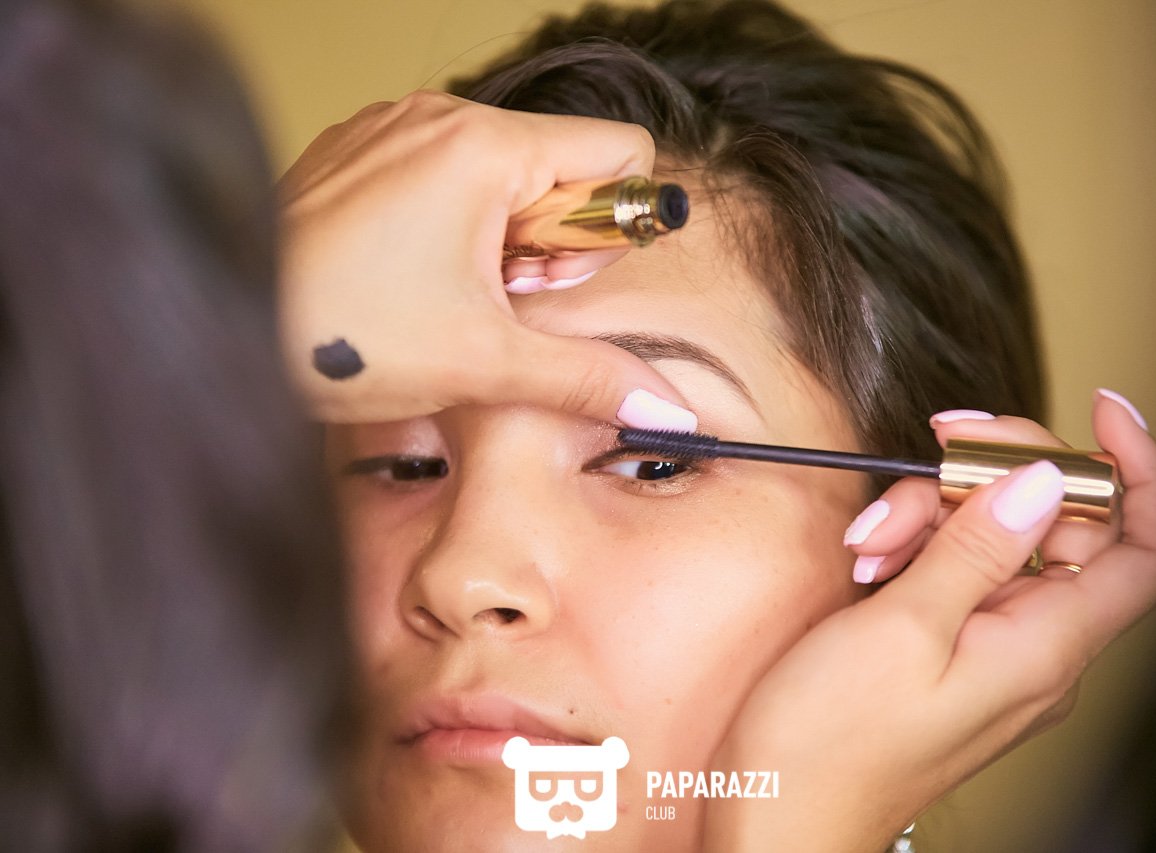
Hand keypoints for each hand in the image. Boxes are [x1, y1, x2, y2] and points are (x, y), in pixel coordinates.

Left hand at [278, 90, 694, 426]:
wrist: (215, 334)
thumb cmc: (337, 337)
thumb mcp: (484, 363)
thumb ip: (588, 379)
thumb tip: (664, 407)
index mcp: (483, 147)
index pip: (619, 153)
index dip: (611, 227)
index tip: (557, 282)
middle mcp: (438, 118)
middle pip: (558, 164)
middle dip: (548, 242)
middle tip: (499, 300)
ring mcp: (390, 129)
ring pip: (499, 173)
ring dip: (500, 239)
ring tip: (449, 296)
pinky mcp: (357, 153)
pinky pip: (440, 173)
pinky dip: (450, 226)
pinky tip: (410, 280)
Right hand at [703, 390, 1155, 851]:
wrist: (778, 814)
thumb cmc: (831, 746)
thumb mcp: (902, 630)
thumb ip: (977, 549)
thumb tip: (1041, 481)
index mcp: (1045, 647)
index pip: (1145, 548)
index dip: (1139, 471)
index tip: (1102, 411)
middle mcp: (1033, 647)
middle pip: (1059, 525)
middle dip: (991, 477)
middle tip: (934, 452)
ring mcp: (990, 647)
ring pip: (995, 539)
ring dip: (932, 513)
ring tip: (872, 540)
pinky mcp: (948, 647)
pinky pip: (955, 571)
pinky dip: (914, 545)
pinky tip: (869, 559)